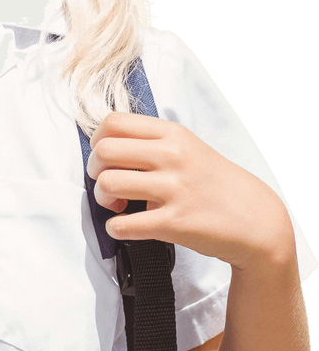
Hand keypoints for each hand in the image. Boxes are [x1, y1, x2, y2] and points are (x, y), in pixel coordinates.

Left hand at [87, 112, 292, 271]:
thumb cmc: (216, 184)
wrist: (255, 219)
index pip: (114, 122)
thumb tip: (107, 149)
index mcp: (173, 135)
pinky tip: (125, 226)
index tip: (105, 157)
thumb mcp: (189, 148)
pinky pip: (123, 225)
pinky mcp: (174, 223)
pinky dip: (115, 228)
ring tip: (118, 204)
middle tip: (107, 182)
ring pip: (108, 183)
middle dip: (95, 170)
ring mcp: (174, 189)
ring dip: (102, 198)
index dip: (98, 140)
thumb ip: (152, 144)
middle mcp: (173, 157)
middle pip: (104, 151)